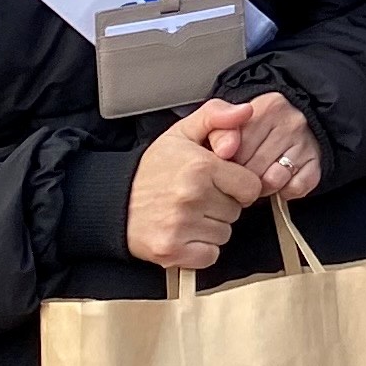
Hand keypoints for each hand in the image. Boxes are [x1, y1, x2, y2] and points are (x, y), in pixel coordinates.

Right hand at [126, 99, 261, 268]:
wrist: (115, 201)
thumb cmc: (154, 168)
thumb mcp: (183, 132)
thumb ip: (216, 115)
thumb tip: (247, 110)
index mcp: (201, 167)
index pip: (251, 186)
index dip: (238, 185)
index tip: (221, 182)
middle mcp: (192, 196)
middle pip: (237, 211)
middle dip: (223, 204)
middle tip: (199, 197)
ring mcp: (181, 226)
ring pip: (225, 234)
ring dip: (212, 227)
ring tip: (190, 213)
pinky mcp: (171, 251)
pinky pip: (210, 255)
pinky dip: (202, 249)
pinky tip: (186, 233)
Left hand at [215, 91, 322, 202]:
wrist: (291, 122)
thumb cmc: (255, 126)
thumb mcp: (231, 118)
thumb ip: (216, 128)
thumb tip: (224, 151)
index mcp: (267, 107)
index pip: (237, 148)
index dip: (228, 160)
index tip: (228, 159)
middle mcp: (291, 121)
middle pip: (254, 167)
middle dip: (243, 176)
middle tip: (243, 170)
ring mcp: (307, 142)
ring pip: (273, 180)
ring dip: (263, 186)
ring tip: (260, 176)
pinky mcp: (317, 161)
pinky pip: (295, 188)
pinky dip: (285, 190)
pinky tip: (281, 180)